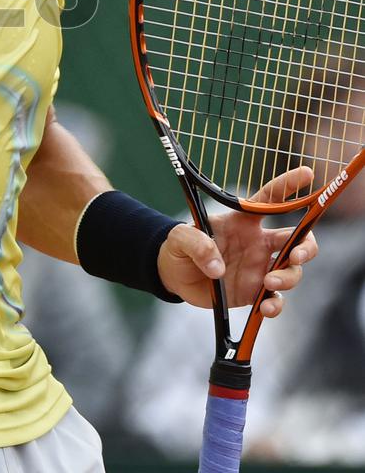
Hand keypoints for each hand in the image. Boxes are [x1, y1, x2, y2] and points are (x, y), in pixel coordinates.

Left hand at [157, 167, 318, 316]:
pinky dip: (276, 305)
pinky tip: (267, 308)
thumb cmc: (180, 247)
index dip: (288, 185)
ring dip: (289, 276)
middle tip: (296, 255)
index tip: (307, 173)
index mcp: (242, 221)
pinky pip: (276, 299)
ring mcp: (259, 267)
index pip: (270, 199)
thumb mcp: (180, 237)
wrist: (174, 275)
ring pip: (292, 269)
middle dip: (306, 245)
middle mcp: (258, 243)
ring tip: (268, 283)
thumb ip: (196, 243)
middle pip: (297, 239)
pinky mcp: (254, 292)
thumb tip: (217, 267)